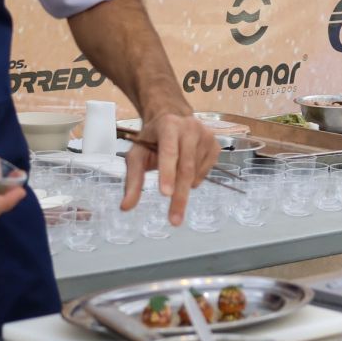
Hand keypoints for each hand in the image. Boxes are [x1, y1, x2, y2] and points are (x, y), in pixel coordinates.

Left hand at [120, 110, 219, 224]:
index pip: (169, 151)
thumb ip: (132, 181)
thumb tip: (125, 207)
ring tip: (171, 180)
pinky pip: (204, 173)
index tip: (165, 194)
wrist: (172, 120)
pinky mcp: (215, 145)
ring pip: (196, 173)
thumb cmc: (152, 140)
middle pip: (186, 168)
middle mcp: (190, 127)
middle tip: (174, 220)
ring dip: (183, 187)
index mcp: (168, 125)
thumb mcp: (137, 156)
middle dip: (180, 196)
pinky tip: (184, 172)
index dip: (167, 173)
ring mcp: (207, 136)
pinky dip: (193, 181)